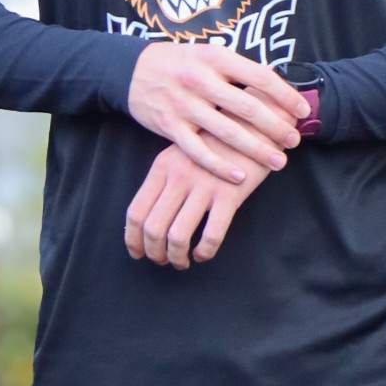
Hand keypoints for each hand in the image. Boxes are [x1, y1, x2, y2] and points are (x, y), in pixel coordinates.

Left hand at [125, 143, 270, 267]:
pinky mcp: (229, 194)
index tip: (137, 252)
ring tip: (182, 261)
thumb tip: (150, 215)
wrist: (253, 123)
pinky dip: (204, 252)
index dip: (133, 239)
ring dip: (176, 257)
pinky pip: (211, 235)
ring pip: (177, 236)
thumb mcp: (183, 152)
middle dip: (154, 252)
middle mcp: (179, 177)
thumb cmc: (217, 142)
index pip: (136, 211)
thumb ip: (166, 178)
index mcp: (162, 166)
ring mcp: (204, 185)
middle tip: (162, 261)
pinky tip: (204, 253)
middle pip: (153, 228)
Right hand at [126, 41, 306, 185]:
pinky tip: (241, 176)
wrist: (132, 70)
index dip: (284, 95)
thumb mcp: (208, 54)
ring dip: (256, 149)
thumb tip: (278, 87)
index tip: (302, 110)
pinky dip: (220, 165)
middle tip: (294, 140)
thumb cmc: (180, 63)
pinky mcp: (169, 127)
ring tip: (278, 161)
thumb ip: (238, 70)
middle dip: (276, 126)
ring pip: (227, 132)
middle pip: (247, 107)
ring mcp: (183, 105)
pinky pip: (199, 151)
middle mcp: (199, 80)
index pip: (259, 77)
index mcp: (215, 58)